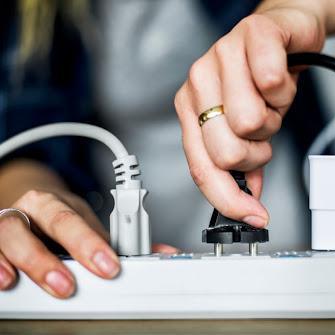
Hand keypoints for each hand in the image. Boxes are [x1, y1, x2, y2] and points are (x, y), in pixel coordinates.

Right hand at [0, 188, 177, 298]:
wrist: (31, 209)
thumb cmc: (61, 222)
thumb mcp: (88, 227)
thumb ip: (121, 242)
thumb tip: (164, 253)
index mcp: (59, 203)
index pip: (76, 220)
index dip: (92, 244)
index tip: (110, 267)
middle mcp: (32, 208)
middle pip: (47, 223)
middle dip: (62, 254)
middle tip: (73, 284)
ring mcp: (9, 221)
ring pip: (11, 233)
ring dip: (29, 262)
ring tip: (45, 285)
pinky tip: (6, 281)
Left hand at [174, 4, 326, 226]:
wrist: (284, 34)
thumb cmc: (261, 80)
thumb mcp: (248, 129)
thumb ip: (243, 165)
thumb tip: (249, 200)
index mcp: (191, 110)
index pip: (202, 168)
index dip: (228, 198)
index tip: (253, 215)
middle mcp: (198, 83)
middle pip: (228, 152)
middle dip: (258, 150)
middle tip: (264, 129)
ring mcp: (220, 56)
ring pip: (250, 121)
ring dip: (274, 117)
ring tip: (271, 100)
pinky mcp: (251, 34)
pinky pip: (270, 81)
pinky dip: (284, 87)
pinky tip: (281, 76)